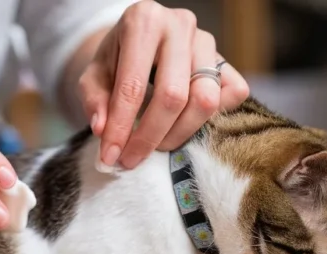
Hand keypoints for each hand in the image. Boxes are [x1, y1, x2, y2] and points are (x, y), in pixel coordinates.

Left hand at [78, 1, 249, 170]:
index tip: (111, 157)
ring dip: (180, 133)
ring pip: (205, 100)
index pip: (132, 85)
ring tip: (157, 144)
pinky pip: (233, 94)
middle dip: (150, 137)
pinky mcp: (227, 59)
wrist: (142, 41)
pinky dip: (213, 117)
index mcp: (143, 21)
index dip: (121, 127)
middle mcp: (180, 25)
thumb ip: (95, 100)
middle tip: (132, 158)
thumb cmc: (116, 59)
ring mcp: (208, 41)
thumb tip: (103, 130)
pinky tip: (186, 122)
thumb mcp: (93, 75)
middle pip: (173, 97)